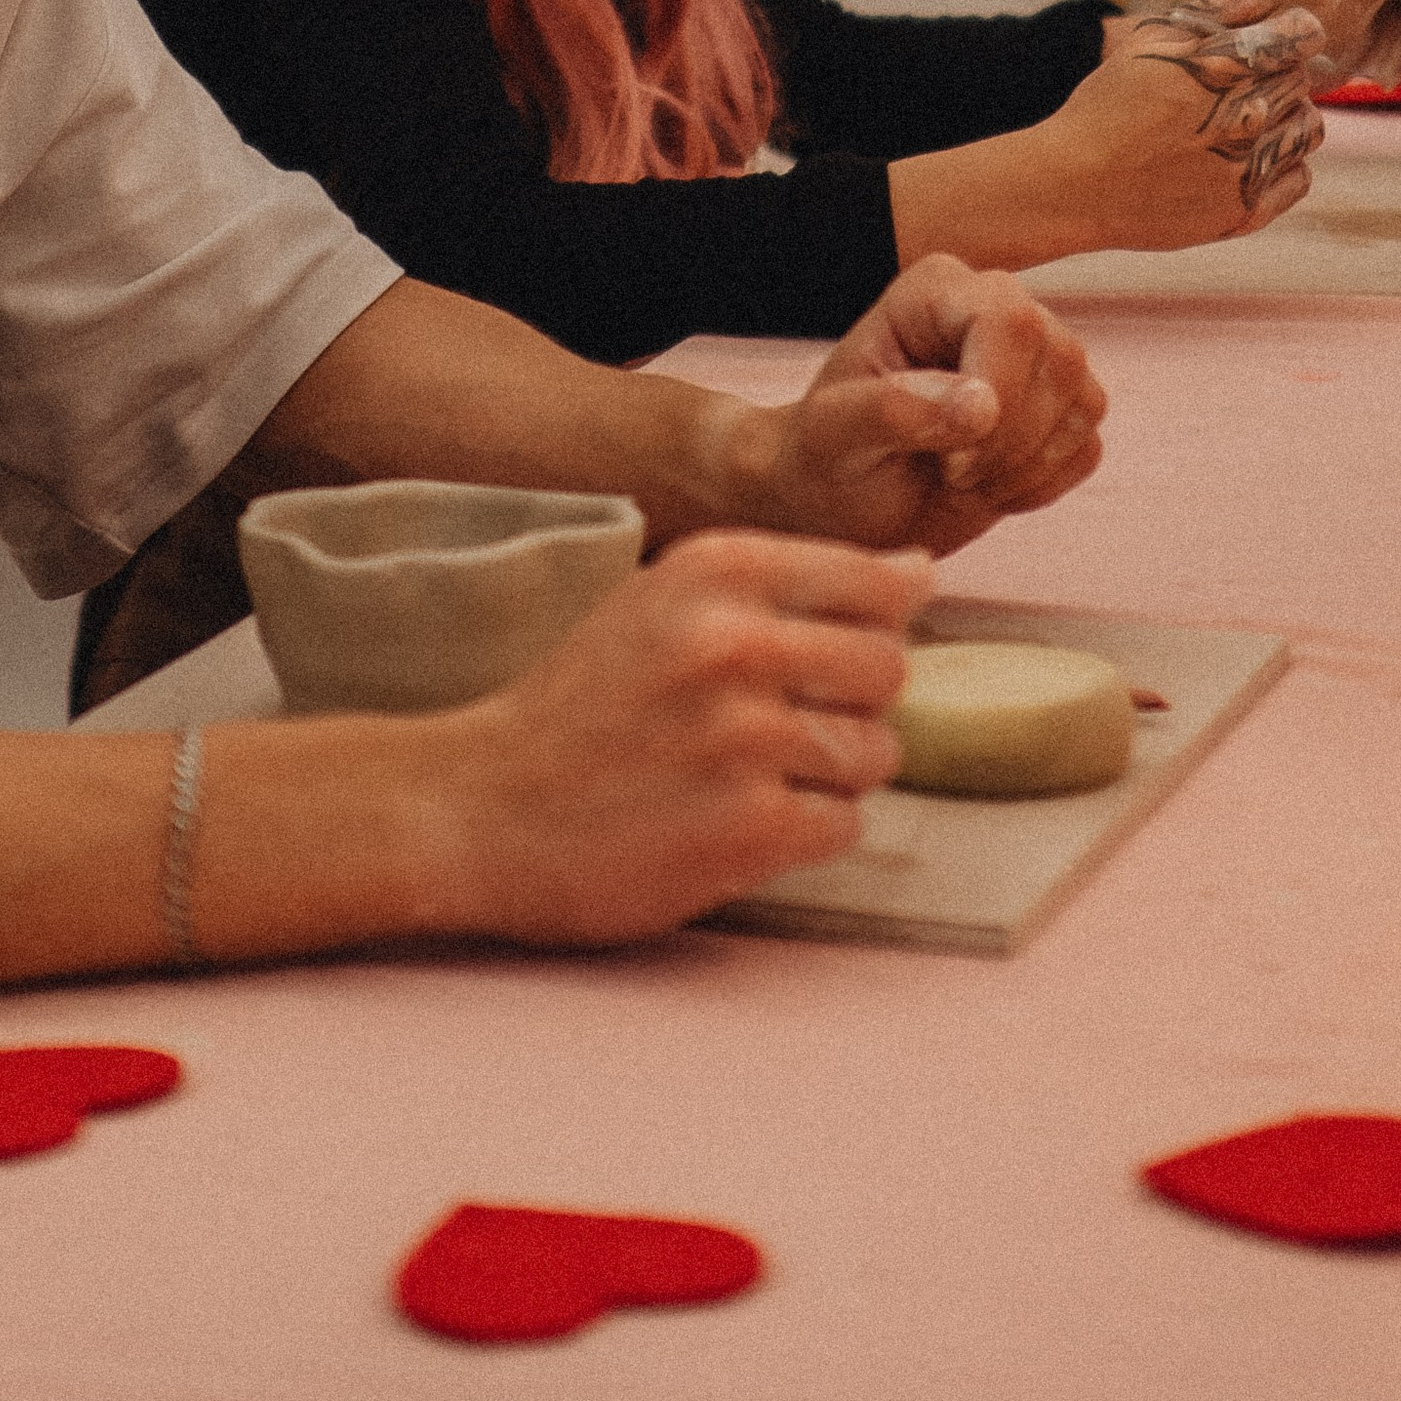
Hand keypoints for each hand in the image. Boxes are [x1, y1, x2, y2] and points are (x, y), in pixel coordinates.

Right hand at [429, 529, 926, 945]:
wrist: (481, 806)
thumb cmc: (584, 703)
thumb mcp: (665, 602)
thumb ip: (787, 582)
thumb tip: (919, 572)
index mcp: (717, 569)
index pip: (878, 584)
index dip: (872, 627)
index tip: (827, 655)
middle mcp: (737, 641)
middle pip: (889, 669)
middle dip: (852, 705)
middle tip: (778, 725)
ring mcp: (746, 738)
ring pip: (875, 753)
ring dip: (828, 774)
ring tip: (747, 775)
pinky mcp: (749, 830)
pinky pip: (842, 825)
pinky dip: (801, 832)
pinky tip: (735, 821)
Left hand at [746, 258, 1106, 555]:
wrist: (843, 499)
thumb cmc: (827, 455)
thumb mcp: (833, 435)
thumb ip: (892, 410)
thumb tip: (980, 406)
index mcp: (935, 290)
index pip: (1011, 320)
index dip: (998, 393)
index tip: (950, 458)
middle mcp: (994, 307)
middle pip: (1061, 358)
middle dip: (1010, 440)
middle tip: (948, 473)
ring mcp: (1034, 357)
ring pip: (1084, 402)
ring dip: (1025, 466)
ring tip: (959, 479)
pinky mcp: (1058, 410)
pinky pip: (1087, 446)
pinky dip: (1042, 485)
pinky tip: (987, 488)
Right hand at [1053, 0, 1326, 248]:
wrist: (1075, 184)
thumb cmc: (1109, 103)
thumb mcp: (1155, 37)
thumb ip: (1226, 3)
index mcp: (1223, 64)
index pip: (1301, 35)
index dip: (1293, 33)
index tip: (1272, 42)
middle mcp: (1244, 116)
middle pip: (1302, 81)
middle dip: (1277, 76)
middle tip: (1232, 87)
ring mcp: (1247, 168)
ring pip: (1308, 129)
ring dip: (1285, 118)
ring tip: (1239, 121)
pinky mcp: (1245, 212)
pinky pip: (1298, 179)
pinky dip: (1282, 164)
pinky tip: (1244, 156)